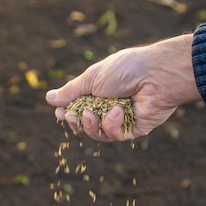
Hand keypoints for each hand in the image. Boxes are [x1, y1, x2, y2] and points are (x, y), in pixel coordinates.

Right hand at [45, 34, 201, 141]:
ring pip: (98, 133)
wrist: (156, 75)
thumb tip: (49, 98)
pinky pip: (115, 136)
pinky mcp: (134, 129)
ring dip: (92, 125)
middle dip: (77, 121)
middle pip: (85, 124)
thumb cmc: (125, 69)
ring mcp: (122, 119)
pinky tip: (118, 112)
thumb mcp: (92, 78)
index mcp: (99, 90)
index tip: (62, 113)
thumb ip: (71, 91)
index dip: (68, 113)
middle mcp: (109, 105)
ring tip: (92, 114)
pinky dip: (112, 125)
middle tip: (75, 115)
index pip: (77, 108)